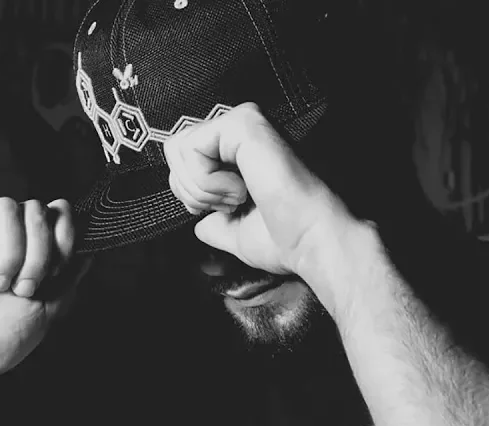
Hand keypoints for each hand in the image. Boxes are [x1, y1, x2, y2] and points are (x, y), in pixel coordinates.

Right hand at [0, 198, 88, 389]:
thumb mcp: (47, 310)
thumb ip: (68, 276)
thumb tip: (88, 249)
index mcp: (33, 252)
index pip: (59, 214)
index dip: (64, 237)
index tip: (56, 272)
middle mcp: (7, 238)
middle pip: (36, 209)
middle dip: (38, 251)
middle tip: (24, 288)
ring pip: (7, 207)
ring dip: (11, 252)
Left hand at [162, 102, 354, 277]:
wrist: (313, 241)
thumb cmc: (289, 238)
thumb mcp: (237, 232)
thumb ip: (215, 223)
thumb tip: (201, 225)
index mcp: (243, 153)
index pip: (185, 162)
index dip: (195, 195)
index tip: (231, 209)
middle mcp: (243, 131)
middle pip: (175, 154)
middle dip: (196, 193)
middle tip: (237, 202)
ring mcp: (243, 122)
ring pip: (178, 150)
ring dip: (204, 188)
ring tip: (242, 195)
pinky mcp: (242, 122)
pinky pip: (189, 148)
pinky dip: (208, 181)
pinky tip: (244, 187)